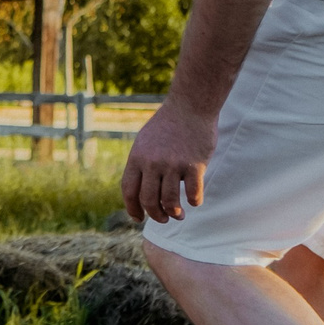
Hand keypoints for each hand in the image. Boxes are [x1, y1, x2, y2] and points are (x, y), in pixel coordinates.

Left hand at [123, 101, 215, 224]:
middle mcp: (152, 163)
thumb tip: (138, 191)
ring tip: (179, 215)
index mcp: (137, 157)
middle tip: (164, 219)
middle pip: (148, 200)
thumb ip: (140, 164)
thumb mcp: (145, 142)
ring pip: (170, 201)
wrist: (190, 105)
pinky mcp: (194, 165)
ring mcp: (173, 164)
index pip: (129, 191)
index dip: (132, 209)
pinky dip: (194, 201)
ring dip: (175, 213)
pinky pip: (193, 193)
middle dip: (156, 215)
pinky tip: (195, 200)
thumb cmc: (168, 125)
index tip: (139, 218)